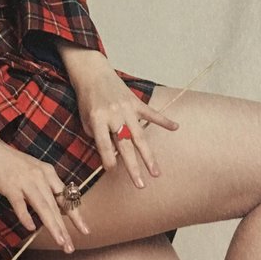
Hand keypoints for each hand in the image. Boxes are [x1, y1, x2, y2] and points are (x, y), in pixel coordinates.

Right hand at [0, 136, 90, 252]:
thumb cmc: (10, 162)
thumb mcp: (34, 171)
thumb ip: (46, 188)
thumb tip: (57, 210)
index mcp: (48, 173)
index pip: (67, 197)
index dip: (76, 215)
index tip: (86, 231)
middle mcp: (40, 177)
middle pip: (56, 206)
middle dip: (65, 228)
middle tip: (70, 247)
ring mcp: (25, 181)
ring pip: (43, 207)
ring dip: (53, 226)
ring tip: (60, 242)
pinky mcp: (10, 185)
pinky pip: (20, 204)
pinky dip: (25, 216)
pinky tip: (31, 228)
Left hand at [72, 61, 179, 187]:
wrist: (93, 74)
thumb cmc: (87, 100)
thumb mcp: (85, 119)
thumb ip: (97, 137)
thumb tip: (112, 155)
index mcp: (98, 119)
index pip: (104, 145)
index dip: (108, 160)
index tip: (112, 172)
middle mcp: (114, 115)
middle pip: (125, 145)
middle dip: (133, 167)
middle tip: (141, 185)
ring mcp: (126, 109)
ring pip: (139, 135)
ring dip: (148, 155)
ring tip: (156, 172)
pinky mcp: (136, 102)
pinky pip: (151, 113)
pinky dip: (164, 120)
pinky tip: (175, 127)